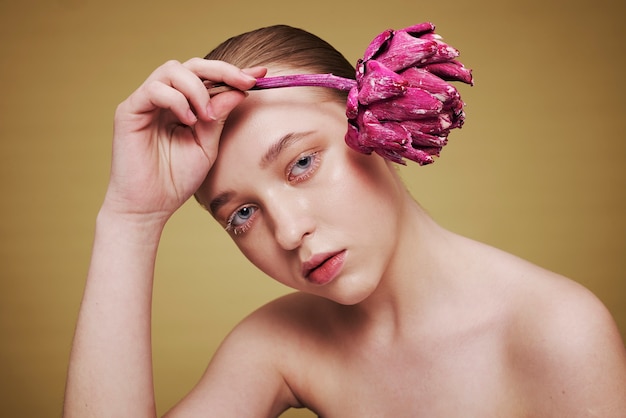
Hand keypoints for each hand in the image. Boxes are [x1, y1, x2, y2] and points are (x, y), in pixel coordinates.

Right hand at [103, 58, 265, 223]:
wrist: (149, 208)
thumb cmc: (176, 180)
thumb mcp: (207, 146)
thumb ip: (219, 118)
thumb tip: (238, 91)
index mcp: (183, 105)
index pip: (207, 77)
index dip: (233, 72)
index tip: (262, 74)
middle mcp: (163, 98)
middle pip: (191, 65)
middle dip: (222, 70)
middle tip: (245, 82)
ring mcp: (145, 102)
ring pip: (172, 70)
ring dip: (197, 88)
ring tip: (207, 117)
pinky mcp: (128, 111)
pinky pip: (154, 89)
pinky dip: (176, 100)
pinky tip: (188, 121)